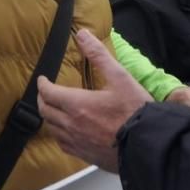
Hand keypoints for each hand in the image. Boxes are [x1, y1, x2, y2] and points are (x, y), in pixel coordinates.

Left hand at [37, 29, 152, 171]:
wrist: (147, 144)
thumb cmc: (134, 110)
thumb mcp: (119, 77)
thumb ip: (98, 55)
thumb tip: (82, 34)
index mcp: (77, 104)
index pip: (48, 93)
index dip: (43, 84)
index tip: (42, 79)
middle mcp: (71, 124)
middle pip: (45, 111)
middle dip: (42, 99)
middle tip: (45, 92)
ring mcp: (77, 142)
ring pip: (51, 129)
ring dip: (49, 117)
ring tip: (53, 110)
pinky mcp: (84, 155)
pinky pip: (62, 144)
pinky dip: (58, 134)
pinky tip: (65, 132)